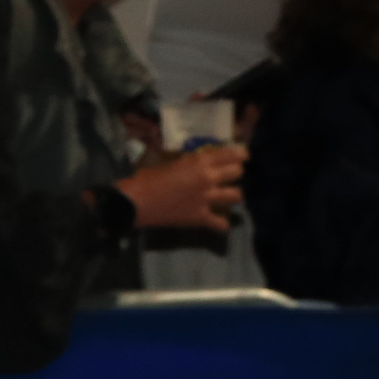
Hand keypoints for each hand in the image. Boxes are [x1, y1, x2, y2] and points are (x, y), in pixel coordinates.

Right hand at [114, 141, 246, 240]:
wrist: (135, 201)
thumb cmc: (147, 178)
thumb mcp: (171, 163)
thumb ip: (189, 163)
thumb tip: (200, 162)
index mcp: (199, 162)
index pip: (231, 154)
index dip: (240, 155)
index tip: (242, 156)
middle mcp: (208, 178)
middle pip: (238, 173)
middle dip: (236, 173)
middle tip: (229, 176)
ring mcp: (206, 199)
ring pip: (236, 196)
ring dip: (233, 196)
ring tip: (226, 196)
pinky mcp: (200, 217)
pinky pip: (222, 223)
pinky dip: (222, 224)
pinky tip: (218, 221)